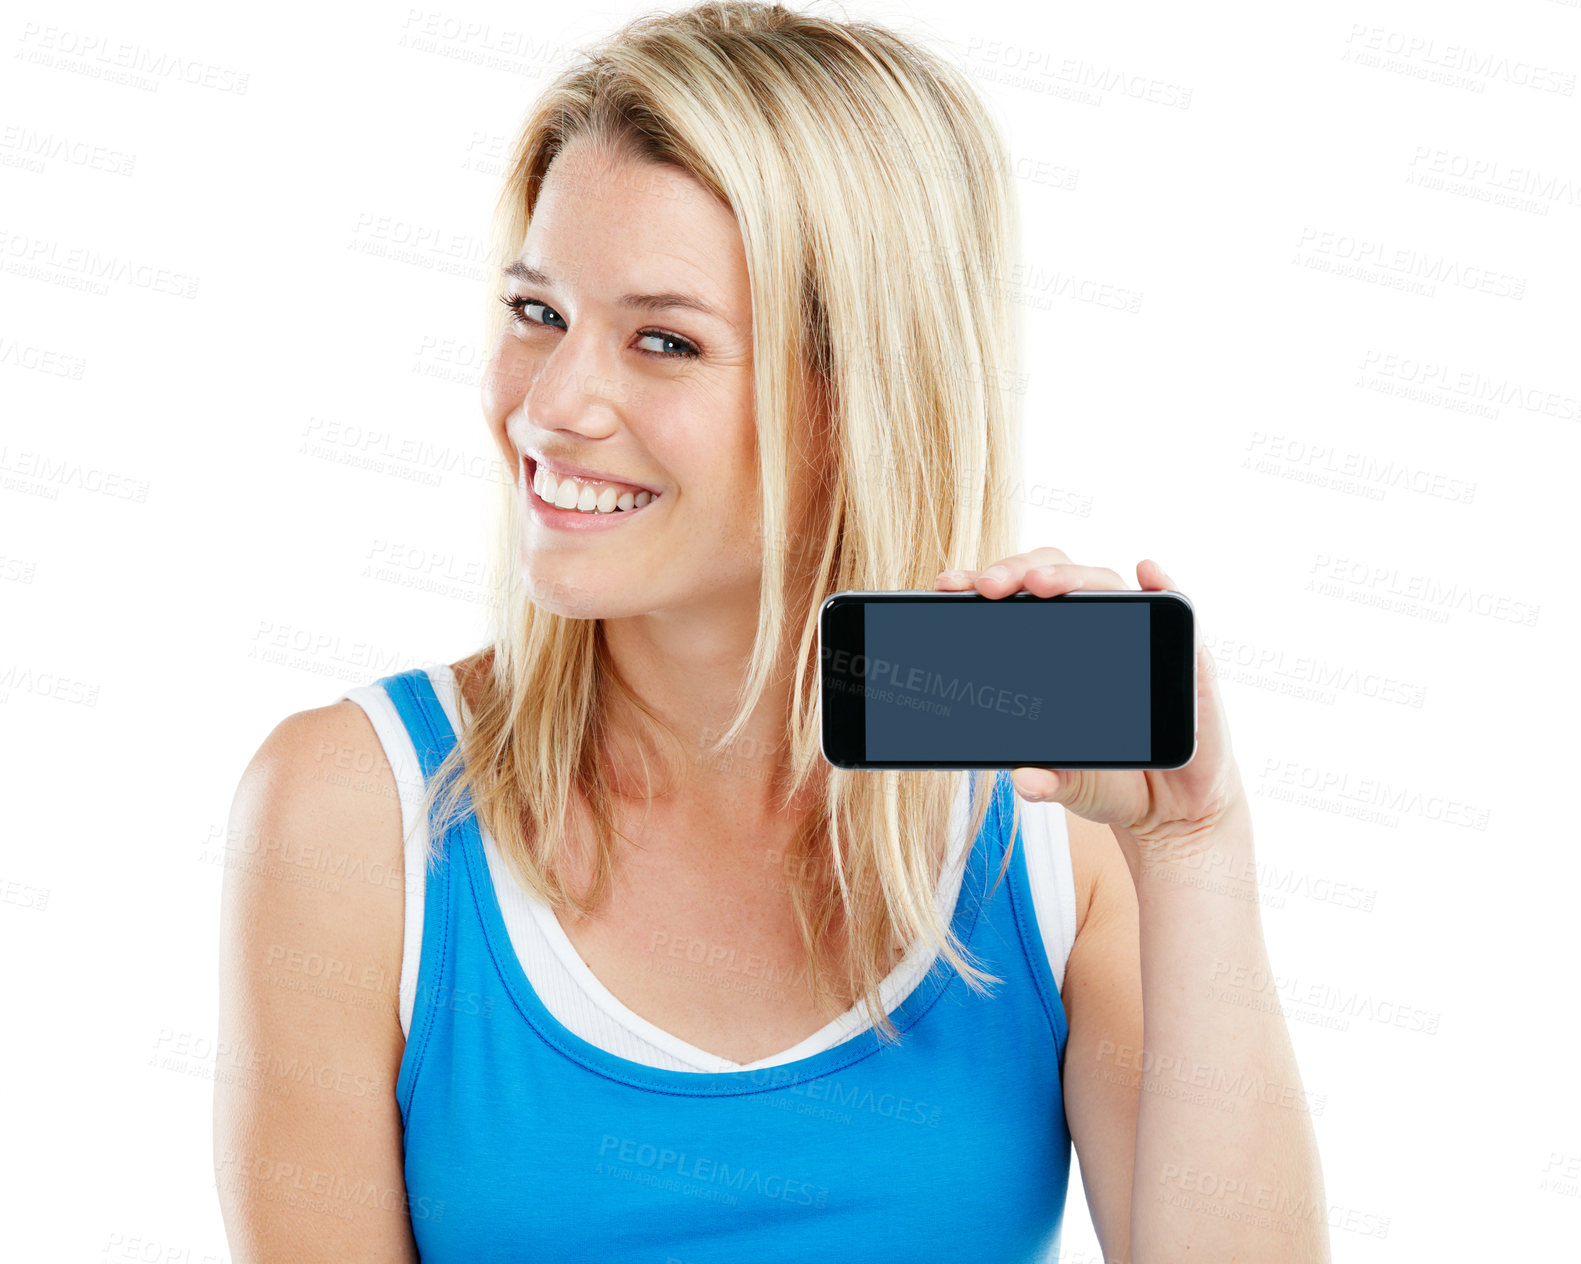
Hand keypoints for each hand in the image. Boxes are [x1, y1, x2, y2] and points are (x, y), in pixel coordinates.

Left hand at [936, 548, 1244, 865]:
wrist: (1173, 809)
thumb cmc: (1112, 782)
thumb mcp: (1069, 784)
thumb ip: (1046, 779)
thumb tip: (1024, 779)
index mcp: (1055, 651)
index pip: (1017, 599)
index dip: (983, 585)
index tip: (946, 587)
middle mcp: (1095, 632)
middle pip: (1055, 576)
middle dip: (1017, 572)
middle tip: (987, 587)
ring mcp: (1139, 637)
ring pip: (1105, 584)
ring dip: (1072, 578)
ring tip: (1040, 584)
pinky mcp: (1185, 654)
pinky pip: (1174, 608)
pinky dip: (1164, 584)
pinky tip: (1148, 573)